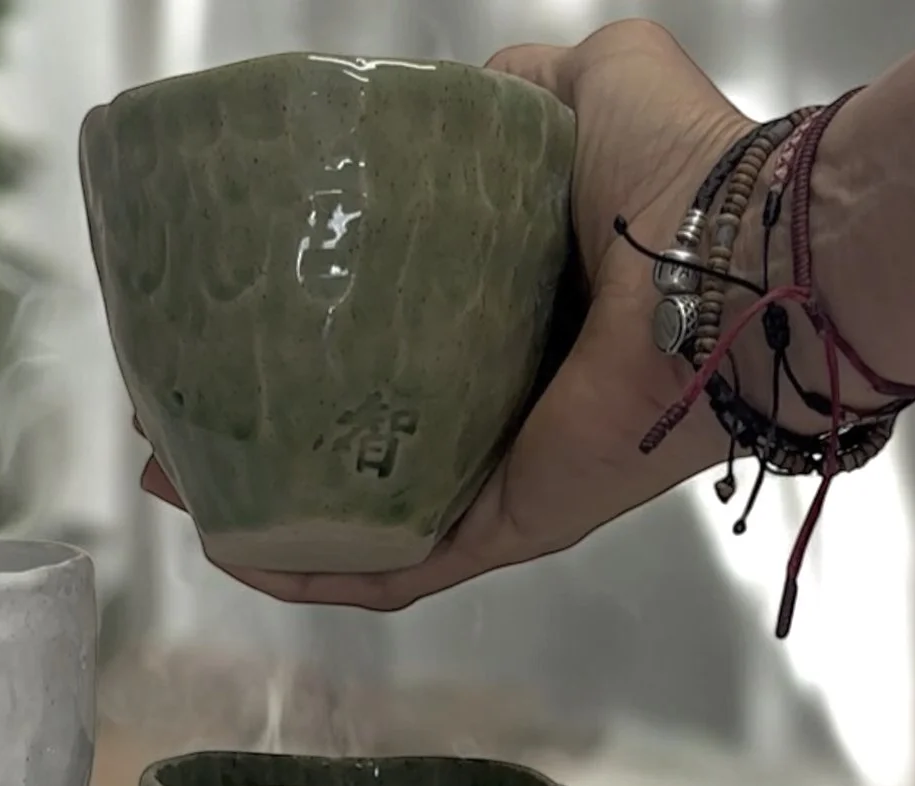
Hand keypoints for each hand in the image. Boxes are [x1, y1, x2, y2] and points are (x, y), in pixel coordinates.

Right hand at [139, 21, 752, 609]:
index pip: (395, 338)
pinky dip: (312, 569)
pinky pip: (395, 568)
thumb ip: (516, 92)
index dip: (308, 332)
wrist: (737, 260)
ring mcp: (508, 476)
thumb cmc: (682, 170)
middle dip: (264, 427)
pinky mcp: (511, 524)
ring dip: (265, 510)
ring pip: (360, 513)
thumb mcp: (586, 88)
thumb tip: (458, 97)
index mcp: (520, 316)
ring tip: (177, 481)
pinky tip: (235, 548)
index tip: (226, 315)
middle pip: (361, 433)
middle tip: (179, 405)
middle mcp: (510, 402)